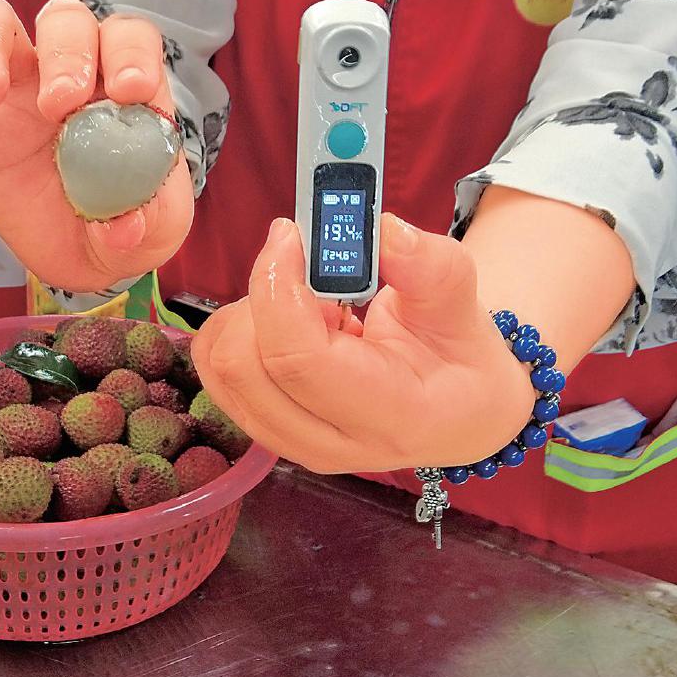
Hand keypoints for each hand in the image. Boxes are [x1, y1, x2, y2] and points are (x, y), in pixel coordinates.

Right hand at [0, 0, 193, 292]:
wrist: (77, 256)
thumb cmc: (124, 221)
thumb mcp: (155, 229)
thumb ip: (148, 219)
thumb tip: (123, 225)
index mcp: (120, 84)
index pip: (127, 38)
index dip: (130, 53)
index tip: (130, 90)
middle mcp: (67, 72)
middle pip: (64, 22)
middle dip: (65, 53)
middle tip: (60, 104)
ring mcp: (12, 90)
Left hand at [190, 215, 535, 472]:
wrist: (455, 405)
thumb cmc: (458, 353)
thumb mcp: (462, 302)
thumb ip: (427, 266)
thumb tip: (383, 231)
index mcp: (393, 416)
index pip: (298, 359)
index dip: (279, 286)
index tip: (290, 235)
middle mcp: (333, 445)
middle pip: (243, 366)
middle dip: (262, 298)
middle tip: (308, 273)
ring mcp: (292, 444)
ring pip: (219, 368)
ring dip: (249, 314)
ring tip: (307, 303)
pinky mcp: (265, 430)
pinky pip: (214, 371)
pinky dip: (237, 329)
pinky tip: (287, 323)